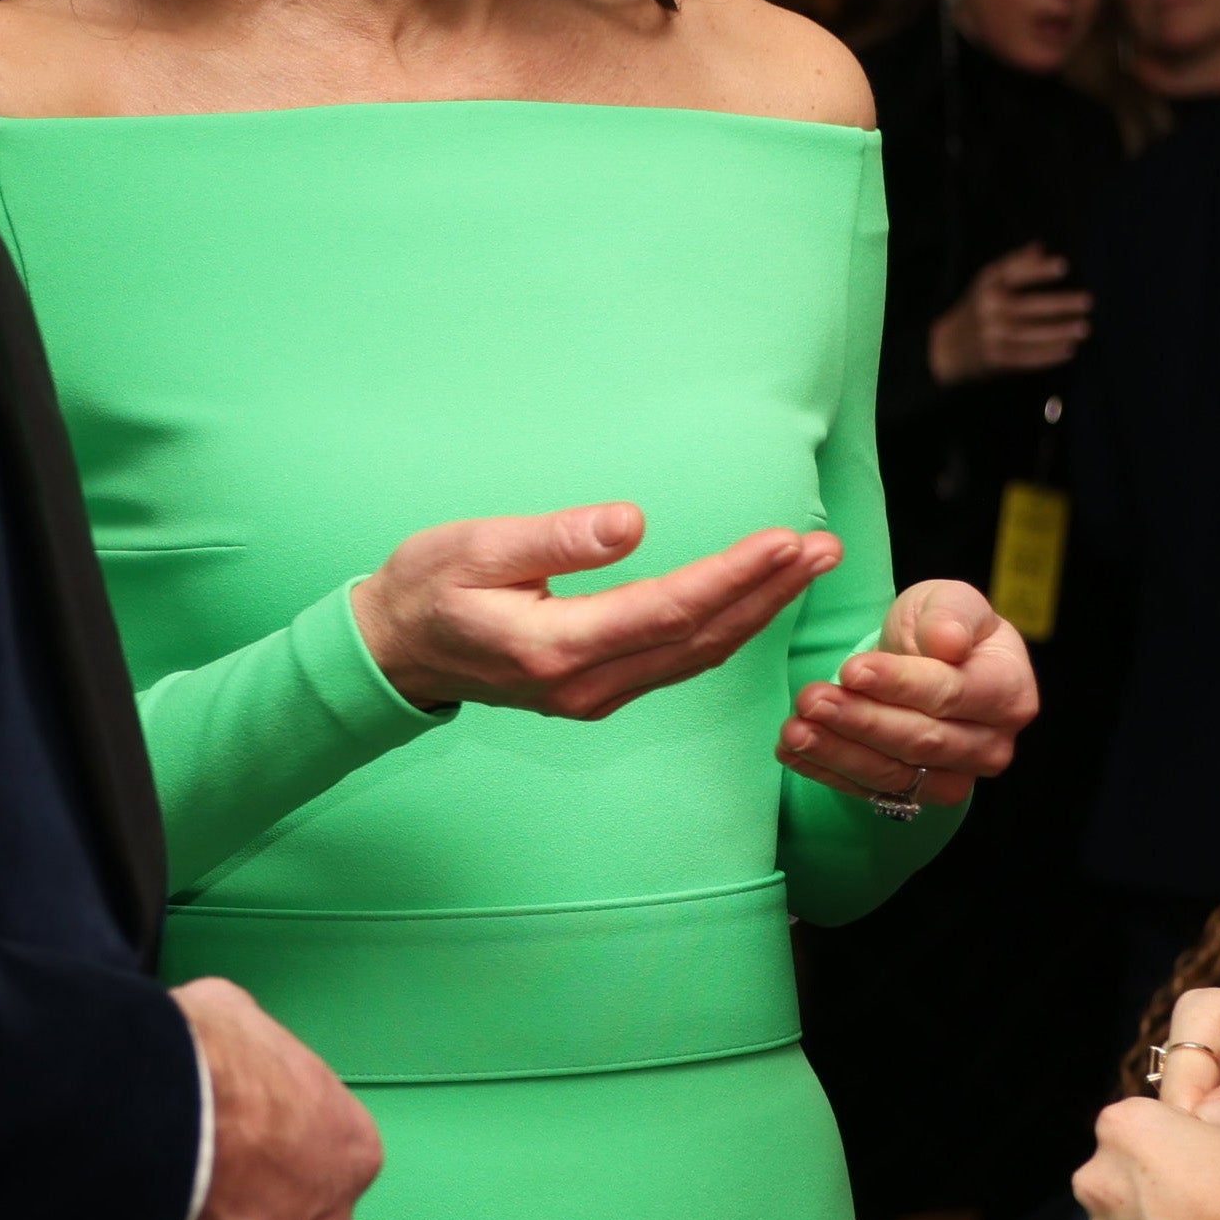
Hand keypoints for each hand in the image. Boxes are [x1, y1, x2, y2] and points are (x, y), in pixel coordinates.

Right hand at [154, 978, 384, 1219]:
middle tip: (188, 1184)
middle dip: (246, 1215)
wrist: (138, 1124)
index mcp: (348, 1154)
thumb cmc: (198, 1065)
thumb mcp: (234, 1015)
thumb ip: (251, 1056)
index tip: (229, 1142)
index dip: (270, 1151)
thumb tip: (226, 1057)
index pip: (323, 1162)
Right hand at [353, 506, 840, 720]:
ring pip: (696, 656)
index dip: (733, 576)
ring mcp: (595, 696)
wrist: (393, 650)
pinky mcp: (599, 691)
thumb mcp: (475, 547)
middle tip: (825, 548)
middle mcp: (586, 684)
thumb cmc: (428, 588)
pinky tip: (757, 599)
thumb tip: (629, 523)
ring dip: (758, 611)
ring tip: (809, 565)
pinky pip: (678, 663)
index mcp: (556, 647)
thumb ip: (554, 539)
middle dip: (768, 593)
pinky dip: (726, 627)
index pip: (668, 611)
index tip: (785, 540)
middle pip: (699, 640)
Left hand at [777, 579, 1035, 812]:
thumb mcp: (950, 601)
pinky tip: (792, 751)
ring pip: (894, 773)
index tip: (852, 669)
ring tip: (795, 730)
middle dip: (861, 721)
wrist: (928, 660)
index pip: (952, 693)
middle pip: (922, 740)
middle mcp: (991, 744)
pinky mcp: (918, 794)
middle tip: (812, 700)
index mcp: (1010, 691)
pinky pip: (871, 789)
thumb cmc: (942, 625)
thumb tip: (949, 643)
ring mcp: (956, 776)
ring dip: (839, 752)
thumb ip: (952, 616)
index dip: (900, 684)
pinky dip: (827, 771)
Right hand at [925, 244, 1088, 386]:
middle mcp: (987, 308)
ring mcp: (990, 335)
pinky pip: (1027, 357)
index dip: (1038, 269)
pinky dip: (1049, 355)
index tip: (1064, 266)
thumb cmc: (976, 308)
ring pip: (1031, 333)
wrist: (946, 348)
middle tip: (1088, 301)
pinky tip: (1069, 350)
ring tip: (1084, 327)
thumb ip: (1014, 264)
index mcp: (986, 285)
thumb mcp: (987, 282)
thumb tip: (1041, 246)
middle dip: (1059, 304)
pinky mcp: (995, 358)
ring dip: (1059, 331)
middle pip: (1027, 305)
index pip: (1013, 273)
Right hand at [1141, 988, 1219, 1179]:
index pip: (1177, 1080)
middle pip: (1171, 1121)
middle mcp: (1203, 1063)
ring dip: (1215, 1184)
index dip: (1189, 1126)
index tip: (1218, 1165)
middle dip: (1195, 1160)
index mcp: (1206, 1019)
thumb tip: (1205, 1124)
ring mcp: (1217, 1109)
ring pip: (1190, 1154)